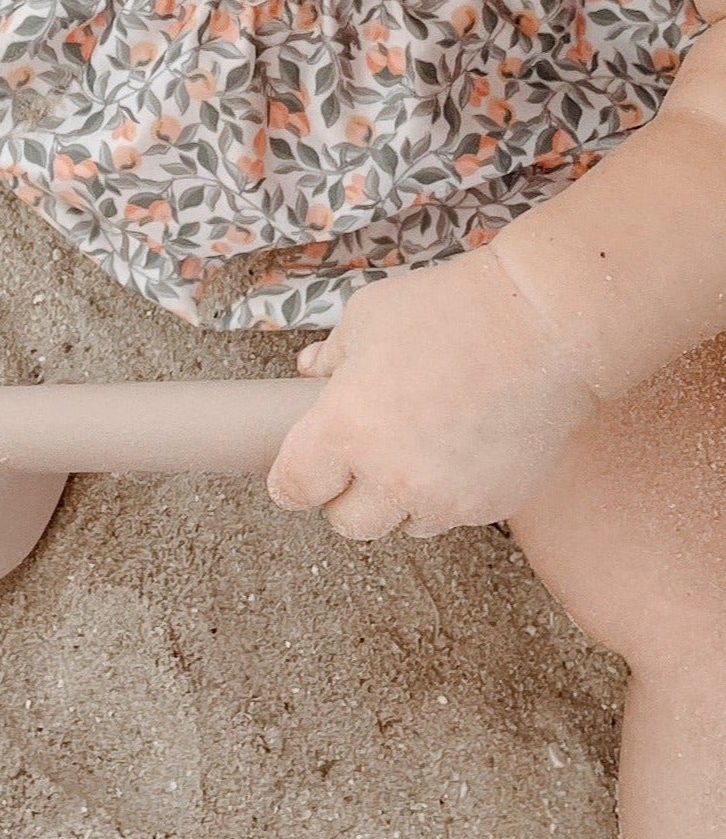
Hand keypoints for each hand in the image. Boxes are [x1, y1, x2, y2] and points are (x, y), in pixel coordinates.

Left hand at [266, 245, 601, 537]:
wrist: (547, 326)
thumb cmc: (454, 312)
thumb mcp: (368, 318)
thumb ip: (331, 355)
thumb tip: (311, 370)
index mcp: (344, 432)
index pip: (293, 489)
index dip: (291, 482)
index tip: (299, 474)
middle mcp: (391, 477)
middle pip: (347, 524)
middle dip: (344, 498)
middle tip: (357, 461)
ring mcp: (445, 498)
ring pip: (403, 526)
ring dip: (399, 502)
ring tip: (415, 451)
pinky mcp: (493, 504)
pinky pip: (453, 518)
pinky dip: (448, 496)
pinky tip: (459, 451)